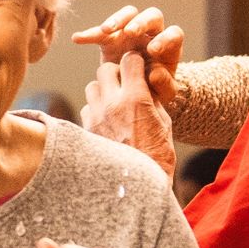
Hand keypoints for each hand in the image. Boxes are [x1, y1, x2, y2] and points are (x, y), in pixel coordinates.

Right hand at [73, 3, 184, 110]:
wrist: (135, 97)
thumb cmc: (154, 93)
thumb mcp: (163, 94)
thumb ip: (164, 84)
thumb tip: (154, 72)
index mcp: (168, 47)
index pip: (173, 34)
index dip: (165, 39)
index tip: (153, 51)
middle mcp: (152, 35)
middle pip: (152, 16)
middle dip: (141, 22)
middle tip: (131, 32)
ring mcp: (132, 33)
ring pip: (129, 15)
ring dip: (117, 19)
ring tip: (105, 30)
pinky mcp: (112, 38)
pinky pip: (101, 32)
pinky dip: (90, 34)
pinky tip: (77, 39)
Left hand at [81, 53, 176, 178]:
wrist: (137, 187)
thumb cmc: (157, 155)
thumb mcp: (162, 122)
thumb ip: (151, 98)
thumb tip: (144, 82)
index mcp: (136, 98)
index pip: (130, 60)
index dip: (136, 63)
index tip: (139, 71)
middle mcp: (112, 104)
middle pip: (105, 69)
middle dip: (116, 73)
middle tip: (124, 85)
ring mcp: (96, 117)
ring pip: (92, 87)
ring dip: (102, 90)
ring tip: (114, 103)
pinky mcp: (86, 130)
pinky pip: (86, 108)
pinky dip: (95, 110)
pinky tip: (106, 121)